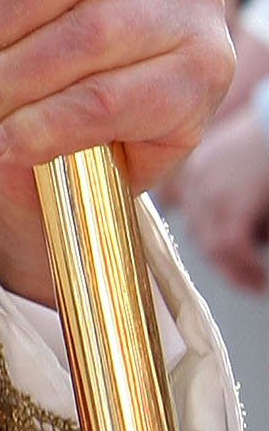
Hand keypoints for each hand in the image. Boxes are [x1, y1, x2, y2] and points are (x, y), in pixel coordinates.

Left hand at [174, 101, 268, 291]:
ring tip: (253, 281)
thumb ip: (221, 195)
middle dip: (220, 258)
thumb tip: (236, 234)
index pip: (172, 203)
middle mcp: (194, 180)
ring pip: (210, 246)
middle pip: (195, 231)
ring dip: (234, 271)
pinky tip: (259, 277)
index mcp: (192, 169)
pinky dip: (245, 268)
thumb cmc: (263, 148)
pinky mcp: (233, 203)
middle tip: (242, 274)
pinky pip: (230, 246)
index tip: (214, 248)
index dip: (193, 227)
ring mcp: (210, 192)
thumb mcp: (233, 168)